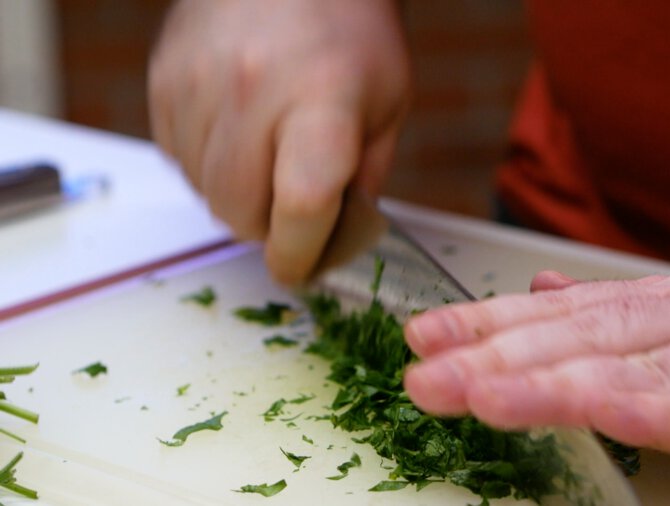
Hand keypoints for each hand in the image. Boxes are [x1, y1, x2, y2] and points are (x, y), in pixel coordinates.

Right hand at [149, 0, 409, 282]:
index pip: (301, 205)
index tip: (301, 267)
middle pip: (241, 211)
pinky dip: (208, 167)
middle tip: (293, 209)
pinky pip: (178, 160)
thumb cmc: (347, 31)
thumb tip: (336, 239)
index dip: (300, 253)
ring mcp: (199, 85)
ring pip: (206, 193)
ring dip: (238, 198)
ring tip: (269, 158)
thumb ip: (364, 180)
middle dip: (270, 229)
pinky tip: (239, 136)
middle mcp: (254, 91)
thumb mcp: (388, 105)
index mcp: (323, 100)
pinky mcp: (165, 80)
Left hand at [403, 245, 669, 465]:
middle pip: (588, 339)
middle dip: (498, 356)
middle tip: (426, 372)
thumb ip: (624, 303)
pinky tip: (612, 417)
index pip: (568, 312)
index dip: (491, 323)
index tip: (426, 336)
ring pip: (645, 371)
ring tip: (483, 393)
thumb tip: (542, 294)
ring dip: (558, 382)